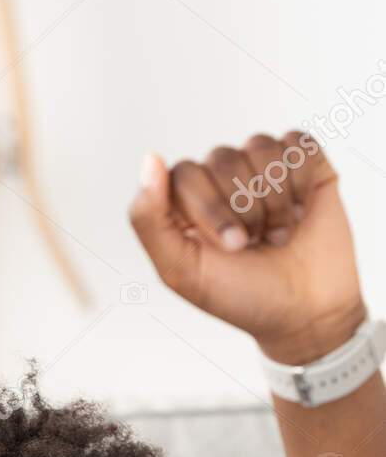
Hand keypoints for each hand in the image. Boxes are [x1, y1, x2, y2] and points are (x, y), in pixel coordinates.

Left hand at [129, 130, 365, 363]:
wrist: (306, 313)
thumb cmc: (241, 295)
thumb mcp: (182, 270)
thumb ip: (149, 219)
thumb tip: (150, 159)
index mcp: (186, 203)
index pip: (184, 173)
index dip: (209, 207)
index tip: (232, 247)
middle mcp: (221, 179)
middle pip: (222, 159)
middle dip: (244, 209)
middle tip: (254, 244)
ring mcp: (262, 168)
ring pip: (260, 147)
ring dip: (275, 200)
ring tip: (279, 235)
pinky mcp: (303, 163)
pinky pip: (297, 143)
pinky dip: (301, 181)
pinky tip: (300, 213)